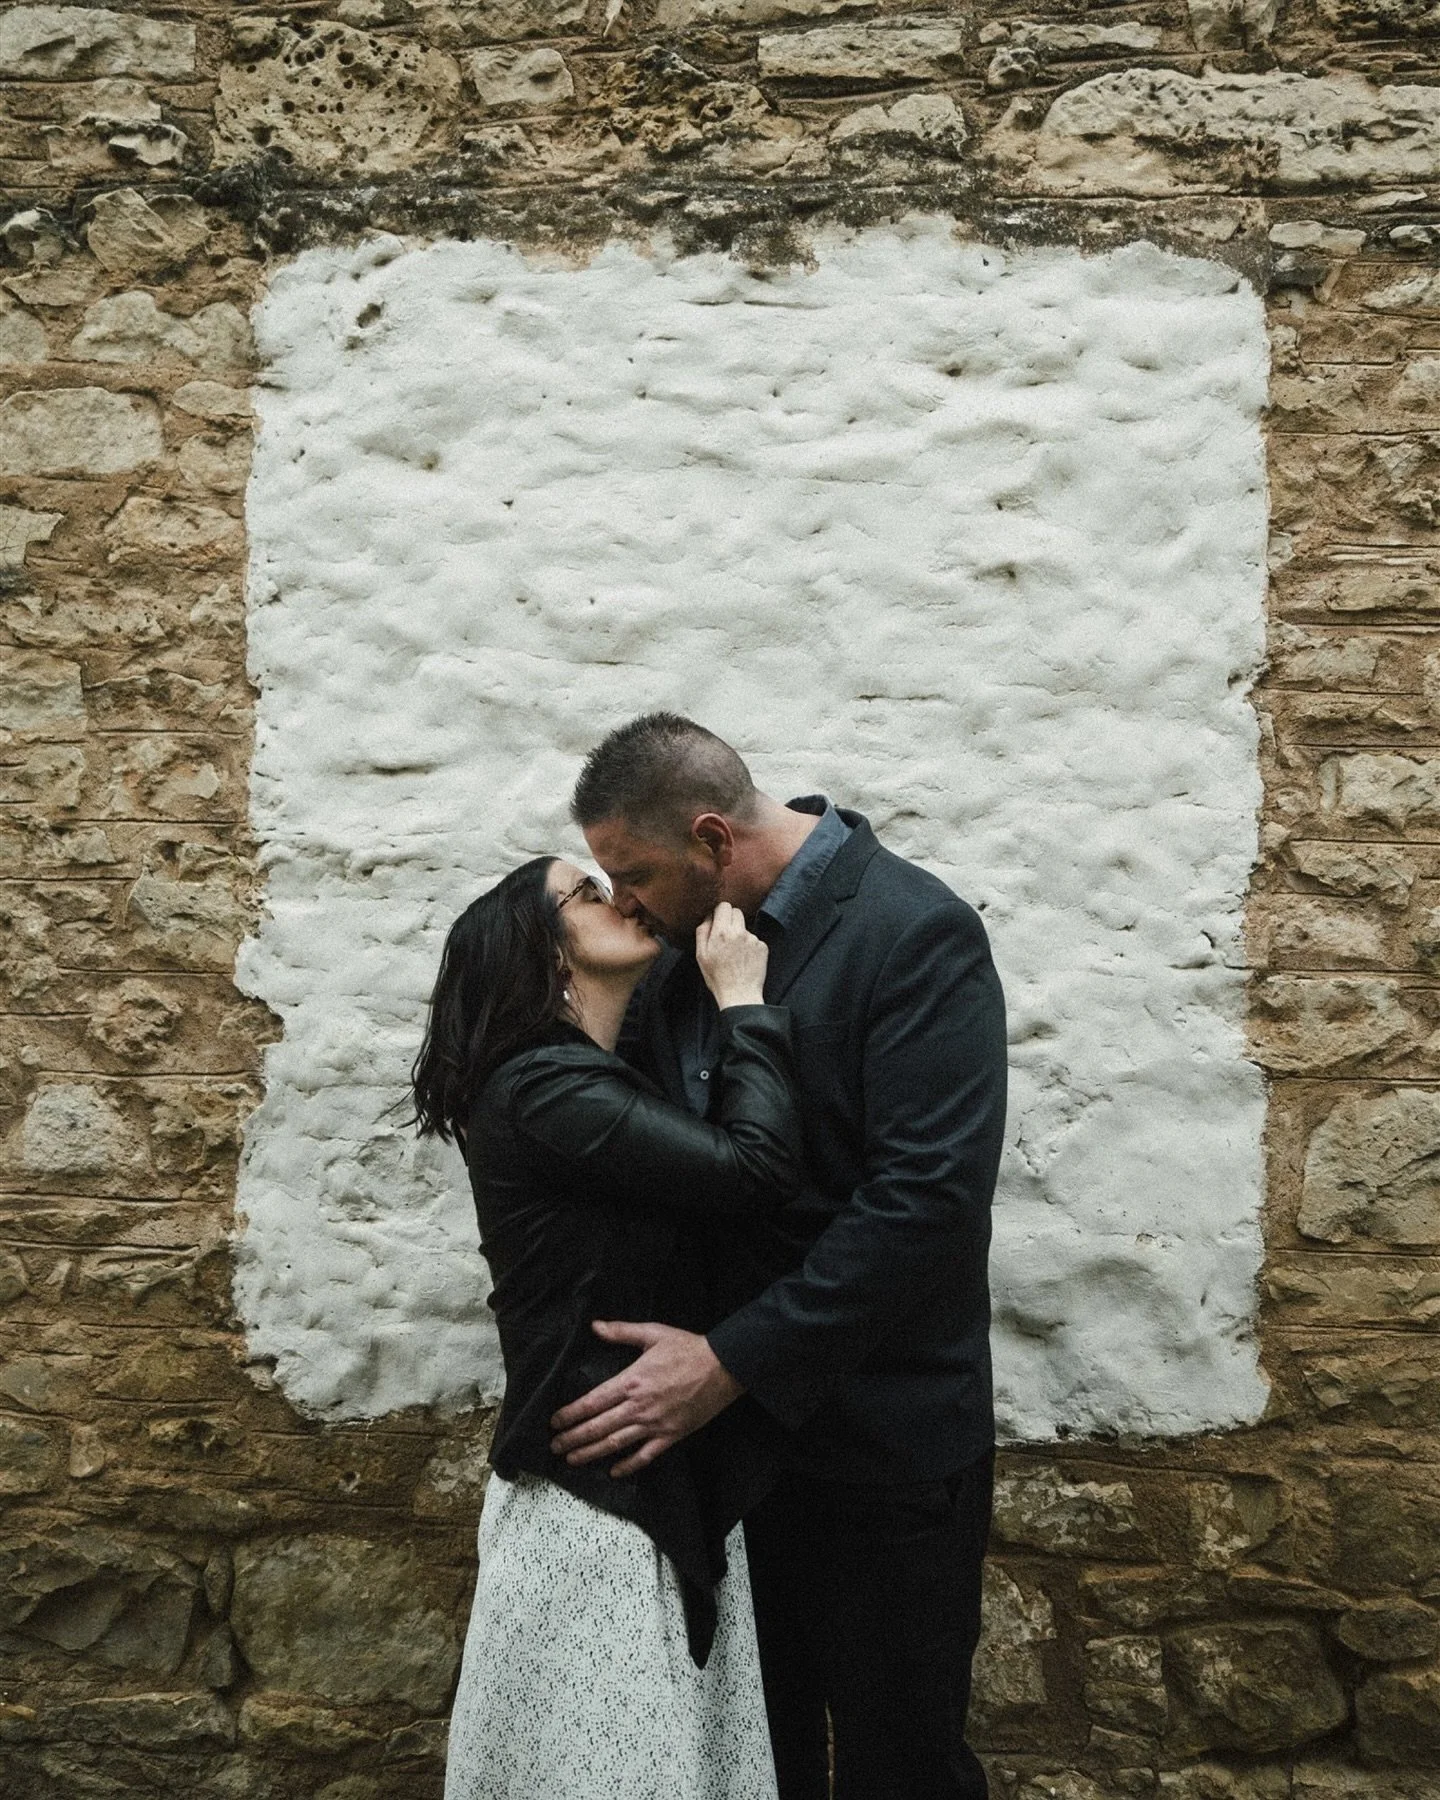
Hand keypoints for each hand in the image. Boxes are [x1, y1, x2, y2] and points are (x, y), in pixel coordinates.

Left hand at [549, 1322, 743, 1476]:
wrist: (722, 1367)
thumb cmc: (687, 1348)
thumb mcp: (653, 1333)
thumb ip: (621, 1332)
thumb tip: (595, 1326)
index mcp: (631, 1381)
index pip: (592, 1402)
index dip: (570, 1414)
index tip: (555, 1422)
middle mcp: (638, 1406)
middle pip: (598, 1427)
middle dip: (573, 1438)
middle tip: (555, 1447)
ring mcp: (655, 1424)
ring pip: (616, 1443)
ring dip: (591, 1453)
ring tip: (572, 1459)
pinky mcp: (671, 1435)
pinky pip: (645, 1455)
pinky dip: (628, 1466)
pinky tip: (614, 1471)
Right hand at [695, 902, 767, 1010]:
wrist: (740, 995)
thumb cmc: (717, 977)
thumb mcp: (701, 955)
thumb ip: (702, 931)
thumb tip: (708, 916)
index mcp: (721, 932)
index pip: (724, 906)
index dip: (720, 912)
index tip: (718, 921)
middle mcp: (739, 932)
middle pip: (737, 911)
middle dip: (730, 919)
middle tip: (725, 936)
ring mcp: (753, 939)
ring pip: (745, 927)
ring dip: (740, 935)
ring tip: (735, 954)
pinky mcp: (763, 947)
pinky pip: (755, 940)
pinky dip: (750, 947)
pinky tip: (745, 960)